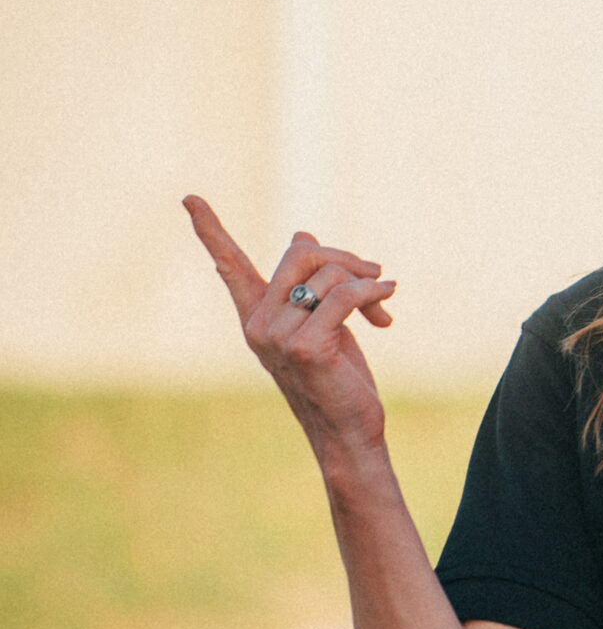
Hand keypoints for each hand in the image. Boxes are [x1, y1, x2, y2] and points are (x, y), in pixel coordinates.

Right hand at [184, 195, 398, 457]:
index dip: (211, 230)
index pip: (230, 266)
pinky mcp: (305, 347)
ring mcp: (277, 337)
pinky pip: (345, 296)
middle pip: (300, 254)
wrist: (347, 431)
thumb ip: (309, 285)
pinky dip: (373, 292)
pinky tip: (388, 300)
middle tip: (374, 274)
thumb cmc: (337, 378)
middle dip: (345, 257)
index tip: (190, 197)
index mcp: (256, 316)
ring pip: (328, 275)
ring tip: (382, 305)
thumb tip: (302, 235)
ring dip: (367, 281)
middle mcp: (258, 325)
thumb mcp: (322, 323)